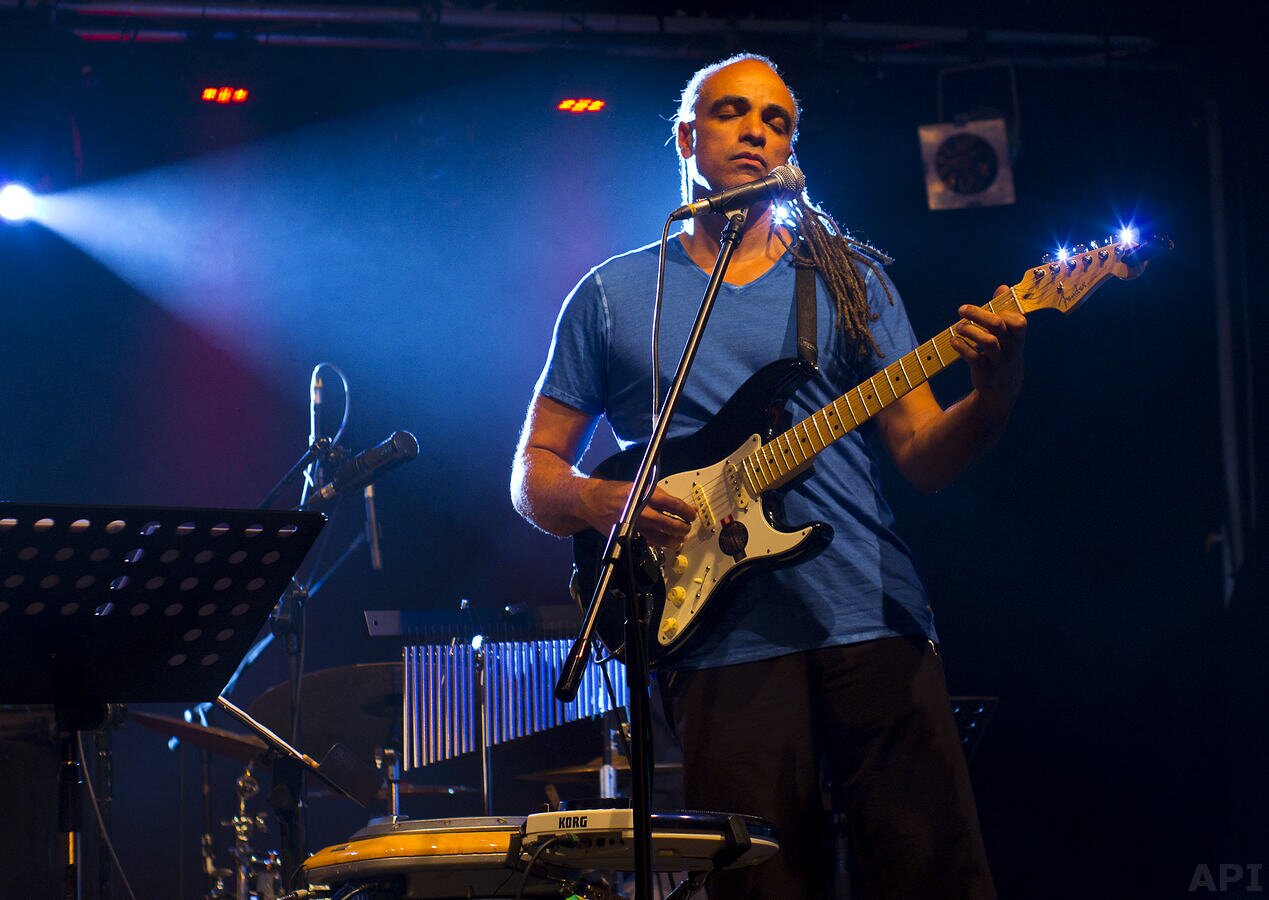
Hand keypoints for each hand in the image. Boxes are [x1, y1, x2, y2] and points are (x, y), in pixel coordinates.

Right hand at [578, 478, 696, 548]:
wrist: (591, 501)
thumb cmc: (614, 492)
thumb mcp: (637, 486)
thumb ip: (657, 494)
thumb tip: (676, 504)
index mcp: (643, 495)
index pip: (672, 504)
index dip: (686, 511)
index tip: (692, 513)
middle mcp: (638, 511)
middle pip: (668, 523)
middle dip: (682, 527)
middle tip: (687, 527)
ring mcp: (633, 525)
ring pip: (660, 537)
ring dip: (674, 539)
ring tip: (680, 538)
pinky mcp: (627, 535)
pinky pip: (648, 542)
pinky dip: (660, 543)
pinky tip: (667, 542)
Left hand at [949, 285, 1026, 408]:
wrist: (1002, 388)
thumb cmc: (1003, 352)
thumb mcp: (1008, 334)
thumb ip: (1003, 310)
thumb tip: (1002, 287)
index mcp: (1018, 337)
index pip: (1017, 320)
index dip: (1002, 312)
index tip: (988, 308)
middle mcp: (1011, 348)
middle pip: (997, 325)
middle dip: (978, 314)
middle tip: (961, 309)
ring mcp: (999, 361)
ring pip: (987, 341)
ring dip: (969, 331)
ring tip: (958, 327)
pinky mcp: (985, 372)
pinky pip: (973, 357)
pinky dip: (961, 347)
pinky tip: (954, 341)